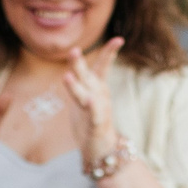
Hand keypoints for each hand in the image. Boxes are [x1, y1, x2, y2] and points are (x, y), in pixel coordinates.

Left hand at [65, 37, 125, 170]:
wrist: (102, 148)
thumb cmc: (91, 121)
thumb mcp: (85, 98)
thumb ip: (80, 83)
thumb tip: (72, 67)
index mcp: (97, 87)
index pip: (103, 65)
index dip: (109, 52)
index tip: (119, 39)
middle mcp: (98, 95)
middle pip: (87, 77)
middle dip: (78, 64)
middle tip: (73, 51)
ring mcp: (98, 109)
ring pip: (85, 96)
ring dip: (76, 87)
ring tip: (67, 77)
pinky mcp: (96, 125)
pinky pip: (93, 115)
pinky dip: (92, 109)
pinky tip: (90, 102)